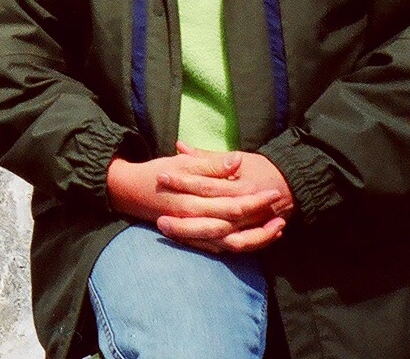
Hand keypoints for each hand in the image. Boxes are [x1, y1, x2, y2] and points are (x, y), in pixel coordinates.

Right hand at [106, 143, 292, 254]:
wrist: (129, 192)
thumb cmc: (156, 173)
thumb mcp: (182, 163)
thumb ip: (209, 164)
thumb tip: (236, 160)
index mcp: (193, 198)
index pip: (230, 201)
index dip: (254, 198)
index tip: (272, 190)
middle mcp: (195, 219)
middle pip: (235, 224)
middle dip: (260, 217)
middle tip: (281, 206)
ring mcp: (194, 233)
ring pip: (232, 243)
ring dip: (257, 237)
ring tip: (278, 228)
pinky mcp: (194, 240)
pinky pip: (221, 248)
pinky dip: (241, 246)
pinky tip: (257, 239)